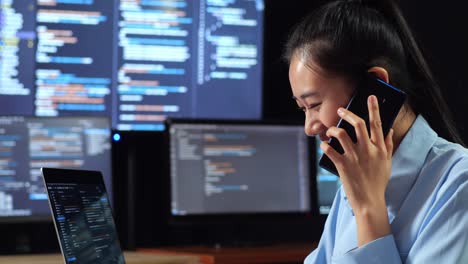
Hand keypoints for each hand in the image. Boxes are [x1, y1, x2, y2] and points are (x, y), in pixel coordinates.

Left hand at [320, 95, 393, 245]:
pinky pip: (330, 150)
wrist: (370, 202)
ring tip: (330, 131)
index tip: (370, 97)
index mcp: (380, 149)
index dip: (374, 109)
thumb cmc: (378, 182)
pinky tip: (323, 145)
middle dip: (348, 114)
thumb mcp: (387, 163)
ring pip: (342, 135)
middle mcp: (368, 150)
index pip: (377, 124)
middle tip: (340, 110)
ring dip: (333, 130)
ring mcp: (355, 158)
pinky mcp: (343, 166)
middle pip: (359, 124)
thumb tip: (388, 130)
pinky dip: (325, 146)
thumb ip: (388, 145)